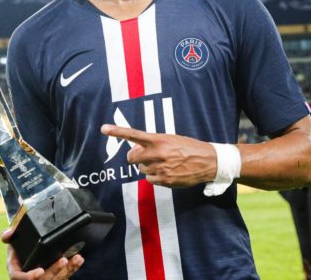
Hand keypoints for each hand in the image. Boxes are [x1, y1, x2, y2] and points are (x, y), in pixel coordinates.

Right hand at [1, 227, 83, 279]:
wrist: (27, 247)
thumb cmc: (18, 245)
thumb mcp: (11, 239)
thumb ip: (7, 235)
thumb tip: (8, 233)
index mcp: (16, 270)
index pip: (20, 278)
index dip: (30, 277)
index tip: (40, 271)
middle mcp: (30, 277)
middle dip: (54, 271)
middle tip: (64, 260)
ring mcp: (43, 278)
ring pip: (56, 279)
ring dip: (67, 269)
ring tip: (76, 258)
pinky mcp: (54, 277)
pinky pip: (64, 275)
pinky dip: (72, 268)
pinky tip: (79, 260)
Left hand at [101, 124, 216, 186]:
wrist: (207, 161)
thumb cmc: (188, 147)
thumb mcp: (171, 139)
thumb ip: (152, 144)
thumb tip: (136, 152)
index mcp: (158, 140)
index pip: (133, 134)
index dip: (117, 131)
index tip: (103, 128)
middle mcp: (157, 154)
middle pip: (132, 158)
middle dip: (135, 158)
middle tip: (144, 156)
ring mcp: (159, 168)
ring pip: (142, 169)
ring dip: (148, 166)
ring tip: (164, 163)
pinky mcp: (164, 180)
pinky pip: (150, 179)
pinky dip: (155, 176)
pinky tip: (167, 171)